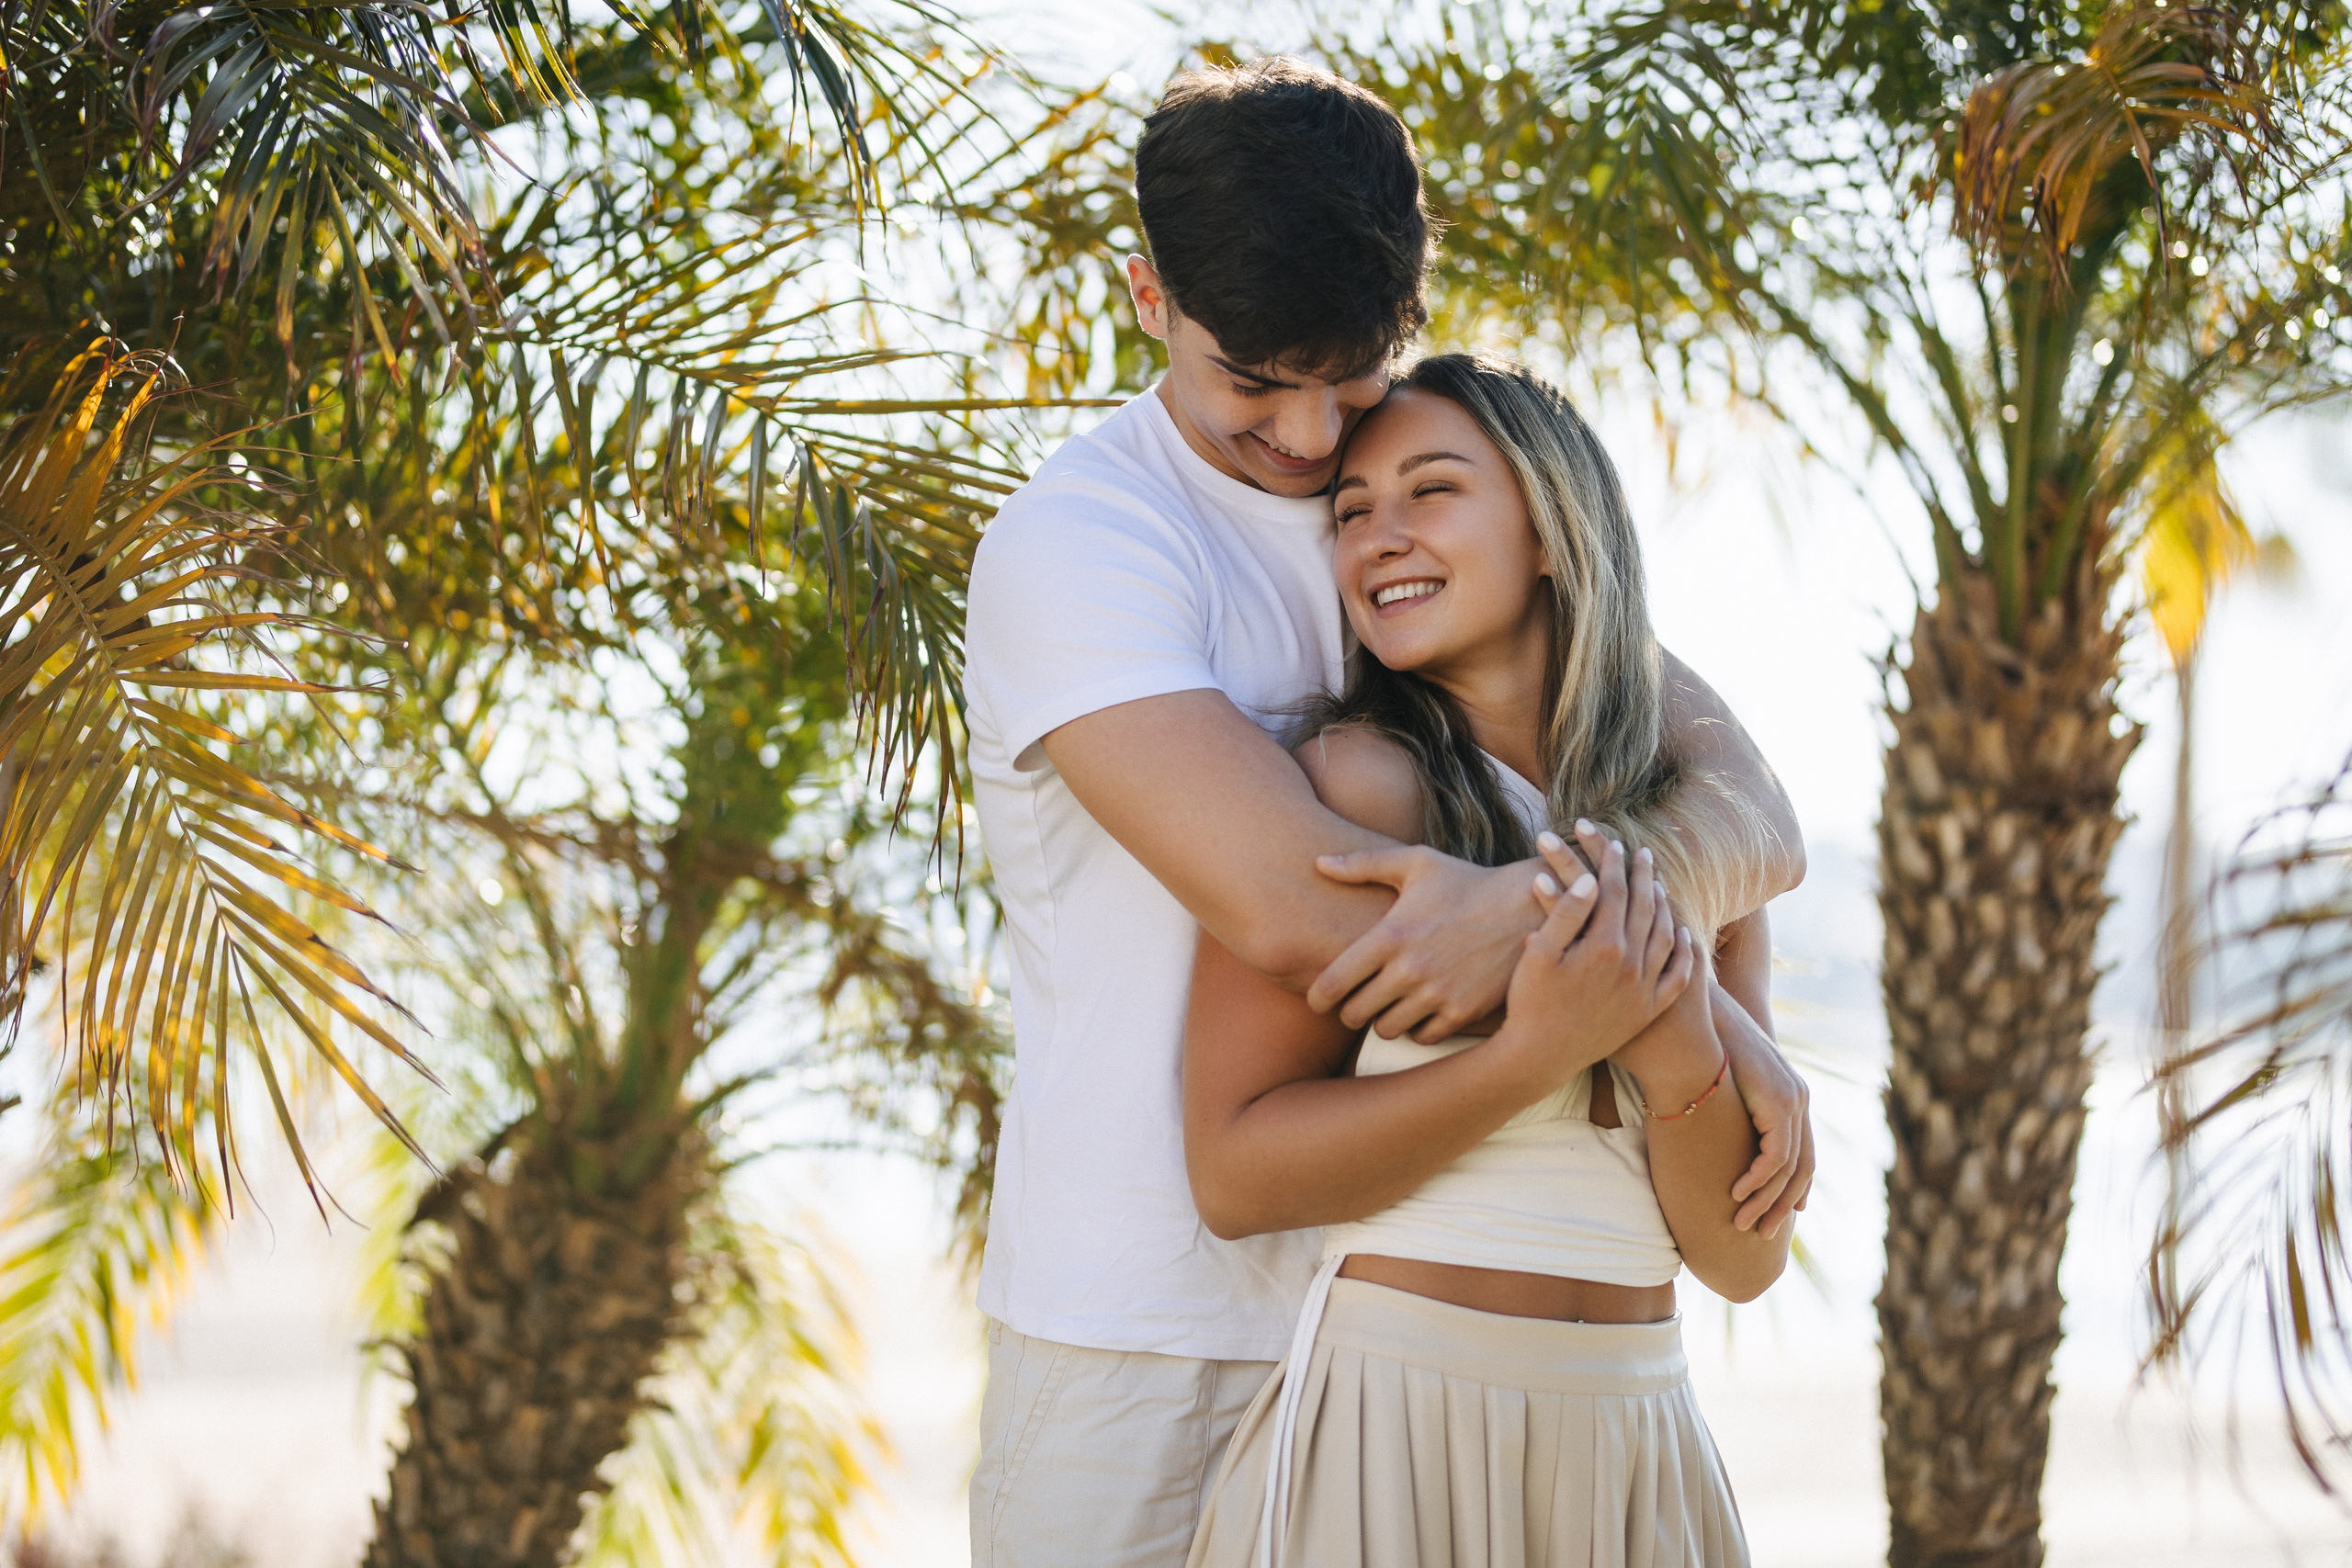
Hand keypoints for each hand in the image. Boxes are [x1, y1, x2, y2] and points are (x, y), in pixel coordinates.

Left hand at [1306, 845, 1542, 1041]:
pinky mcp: (1463, 1012)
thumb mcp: (1416, 863)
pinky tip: (1419, 1010)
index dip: (1317, 997)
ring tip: (1388, 1004)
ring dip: (1382, 1020)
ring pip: (1386, 1030)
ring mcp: (1438, 994)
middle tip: (1355, 1001)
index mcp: (1390, 936)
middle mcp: (1410, 970)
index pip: (1333, 983)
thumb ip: (1363, 864)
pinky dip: (1416, 1028)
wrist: (1527, 906)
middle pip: (1354, 1014)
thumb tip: (1317, 863)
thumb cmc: (1465, 882)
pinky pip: (1422, 1037)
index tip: (1317, 1000)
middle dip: (1349, 1010)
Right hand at [1505, 827, 1694, 1077]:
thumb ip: (1565, 913)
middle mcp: (1632, 965)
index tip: (1613, 842)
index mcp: (1603, 946)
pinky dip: (1682, 951)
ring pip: (1664, 936)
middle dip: (1643, 876)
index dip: (1613, 864)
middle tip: (1644, 853)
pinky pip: (1676, 975)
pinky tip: (1681, 934)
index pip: (1614, 892)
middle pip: (1644, 908)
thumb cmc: (1530, 1003)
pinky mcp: (1648, 1010)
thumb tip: (1587, 879)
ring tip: (1659, 886)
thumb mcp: (1538, 954)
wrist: (1540, 1057)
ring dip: (1663, 906)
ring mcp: (1644, 989)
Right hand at [1716, 989, 1813, 1236]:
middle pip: (1802, 1168)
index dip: (1794, 1188)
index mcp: (1791, 1096)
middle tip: (1760, 1232)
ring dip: (1766, 1201)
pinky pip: (1775, 1156)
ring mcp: (1793, 1101)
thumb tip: (1718, 1131)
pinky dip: (1757, 1180)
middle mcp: (1800, 1100)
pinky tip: (1736, 1193)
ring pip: (1789, 1169)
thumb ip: (1735, 1109)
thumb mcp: (1726, 1084)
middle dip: (1782, 1205)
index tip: (1779, 1215)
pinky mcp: (1779, 1104)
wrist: (1704, 1018)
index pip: (1802, 1154)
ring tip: (1742, 1223)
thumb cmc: (1705, 1046)